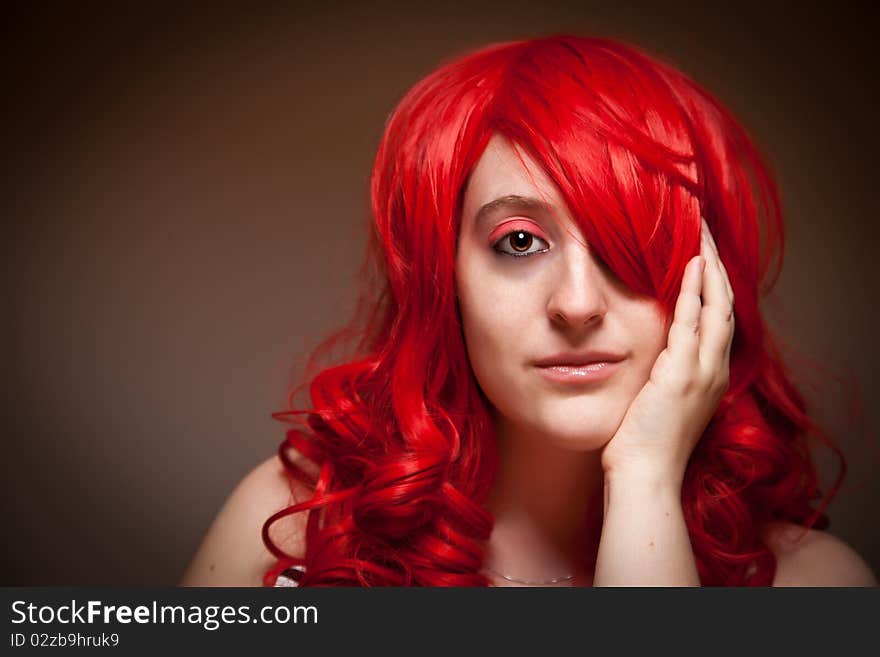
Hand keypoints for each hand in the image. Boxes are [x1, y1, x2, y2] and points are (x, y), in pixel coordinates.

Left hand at [601, 218, 734, 484]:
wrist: (643, 478)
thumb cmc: (642, 444)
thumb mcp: (658, 402)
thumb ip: (662, 374)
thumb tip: (650, 355)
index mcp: (709, 376)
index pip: (718, 319)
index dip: (714, 285)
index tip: (704, 255)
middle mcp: (714, 370)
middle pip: (725, 305)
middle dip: (717, 266)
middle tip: (707, 230)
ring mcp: (702, 372)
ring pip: (716, 307)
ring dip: (710, 268)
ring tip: (702, 233)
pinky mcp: (682, 375)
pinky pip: (693, 323)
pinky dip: (695, 292)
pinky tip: (691, 265)